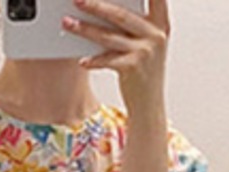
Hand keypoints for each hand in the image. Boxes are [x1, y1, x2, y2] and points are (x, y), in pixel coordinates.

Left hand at [65, 0, 169, 119]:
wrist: (149, 105)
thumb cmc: (143, 72)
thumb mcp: (145, 44)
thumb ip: (132, 24)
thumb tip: (102, 7)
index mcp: (160, 24)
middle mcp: (155, 35)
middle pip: (120, 14)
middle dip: (96, 5)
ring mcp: (145, 52)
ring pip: (109, 36)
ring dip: (85, 29)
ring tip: (68, 23)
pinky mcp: (133, 69)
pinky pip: (107, 59)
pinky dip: (93, 60)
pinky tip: (82, 60)